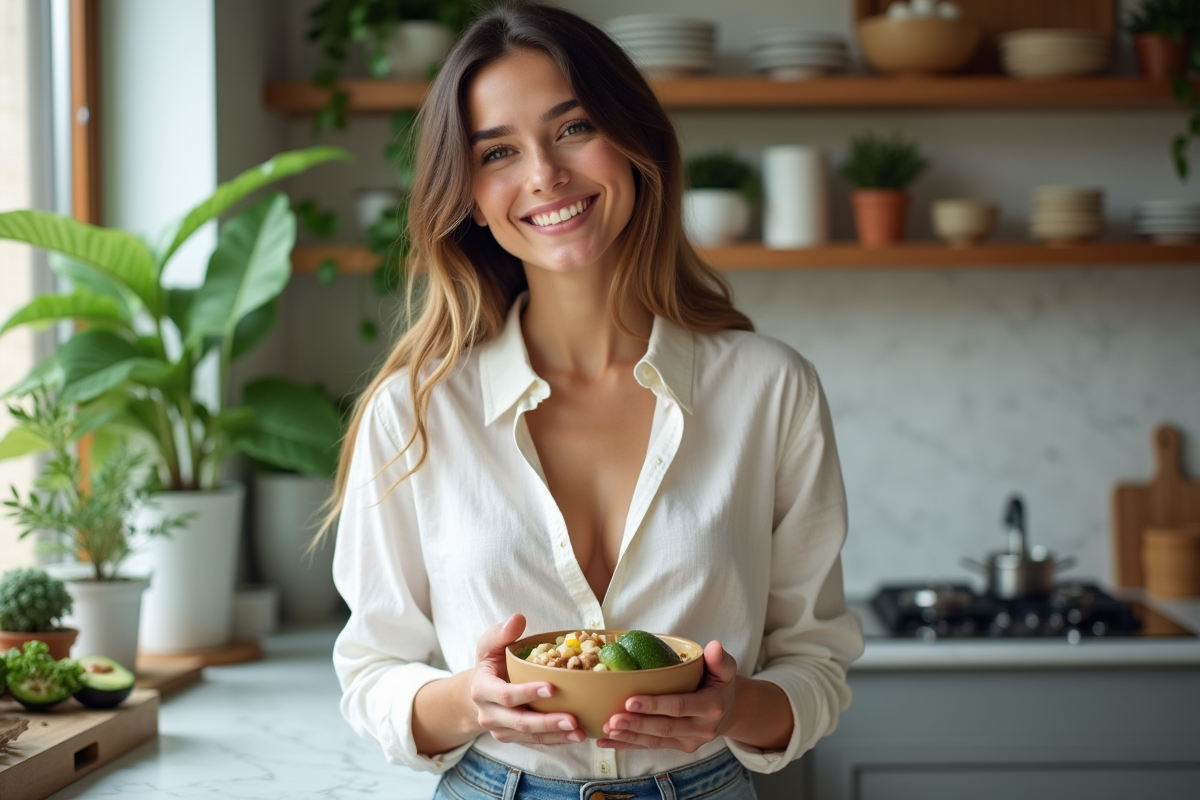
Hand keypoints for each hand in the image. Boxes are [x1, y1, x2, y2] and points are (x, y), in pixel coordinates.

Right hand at [469, 613, 585, 744]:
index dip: (528, 693)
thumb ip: (500, 633)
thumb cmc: (490, 665)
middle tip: (573, 720)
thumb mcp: (488, 646)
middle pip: (520, 722)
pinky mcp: (514, 738)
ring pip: (530, 736)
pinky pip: (535, 742)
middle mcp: (490, 715)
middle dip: (547, 722)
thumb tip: (518, 619)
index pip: (506, 695)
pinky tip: (575, 736)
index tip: (552, 688)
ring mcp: (501, 730)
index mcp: (482, 690)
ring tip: (580, 733)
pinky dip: (556, 740)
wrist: (479, 694)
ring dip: (556, 735)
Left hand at [599, 640, 737, 751]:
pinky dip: (628, 745)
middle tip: (613, 719)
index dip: (655, 705)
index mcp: (711, 707)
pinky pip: (651, 747)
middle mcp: (701, 728)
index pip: (679, 706)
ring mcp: (689, 741)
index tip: (630, 700)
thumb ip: (719, 659)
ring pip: (656, 740)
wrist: (728, 711)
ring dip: (629, 737)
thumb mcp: (725, 670)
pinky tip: (607, 741)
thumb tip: (714, 646)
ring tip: (607, 730)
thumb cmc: (720, 684)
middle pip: (664, 727)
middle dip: (637, 724)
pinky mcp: (679, 747)